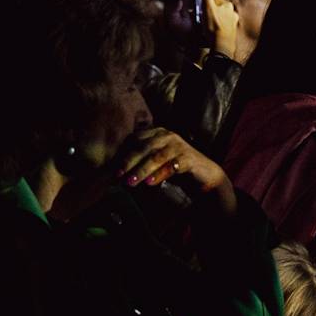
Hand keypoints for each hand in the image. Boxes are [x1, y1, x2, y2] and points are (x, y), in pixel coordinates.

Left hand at [115, 128, 234, 213]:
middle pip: (143, 147)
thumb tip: (116, 172)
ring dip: (142, 170)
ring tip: (131, 182)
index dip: (122, 153)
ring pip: (156, 156)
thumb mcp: (153, 164)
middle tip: (118, 175)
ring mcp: (179, 145)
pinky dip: (160, 174)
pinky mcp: (189, 157)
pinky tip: (151, 183)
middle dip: (129, 161)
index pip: (134, 139)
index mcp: (156, 133)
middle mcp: (167, 135)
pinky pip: (171, 165)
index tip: (112, 167)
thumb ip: (138, 163)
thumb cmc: (174, 170)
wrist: (203, 176)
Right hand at [199, 0, 238, 59]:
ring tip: (209, 20)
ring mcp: (232, 20)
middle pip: (221, 3)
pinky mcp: (232, 29)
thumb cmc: (214, 27)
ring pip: (224, 13)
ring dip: (218, 14)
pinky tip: (215, 27)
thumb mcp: (207, 7)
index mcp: (226, 4)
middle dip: (214, 5)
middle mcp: (231, 11)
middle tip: (205, 10)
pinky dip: (221, 23)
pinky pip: (226, 23)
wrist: (222, 45)